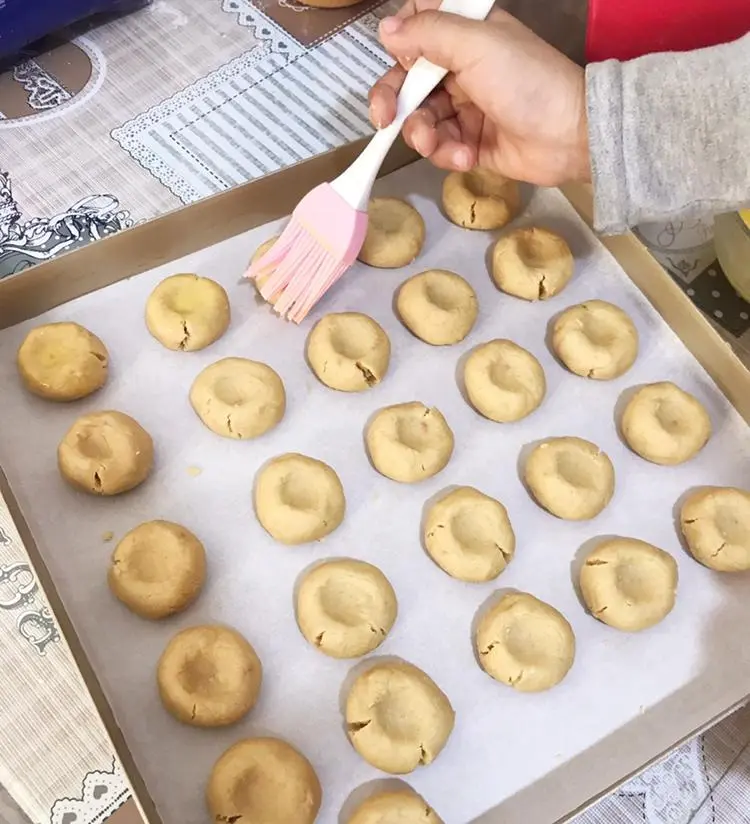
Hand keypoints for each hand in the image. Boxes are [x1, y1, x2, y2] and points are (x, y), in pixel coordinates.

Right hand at [369, 1, 589, 186]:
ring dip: (422, 134)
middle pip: (407, 82)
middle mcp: (460, 68)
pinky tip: (467, 156)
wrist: (568, 135)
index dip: (399, 46)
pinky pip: (440, 148)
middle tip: (384, 120)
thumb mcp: (476, 45)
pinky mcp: (470, 143)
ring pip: (420, 119)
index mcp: (463, 35)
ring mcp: (465, 108)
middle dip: (394, 102)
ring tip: (437, 145)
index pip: (417, 30)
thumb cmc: (526, 81)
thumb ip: (428, 32)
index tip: (397, 60)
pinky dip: (447, 154)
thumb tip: (385, 30)